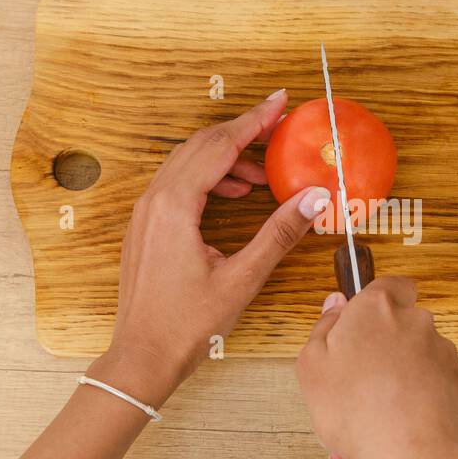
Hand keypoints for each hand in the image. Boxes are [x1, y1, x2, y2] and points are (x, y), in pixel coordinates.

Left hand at [89, 90, 330, 403]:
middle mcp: (155, 201)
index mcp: (175, 206)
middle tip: (279, 127)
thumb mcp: (243, 278)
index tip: (281, 101)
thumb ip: (279, 233)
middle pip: (202, 146)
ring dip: (227, 157)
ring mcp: (146, 213)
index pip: (219, 145)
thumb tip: (314, 199)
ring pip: (188, 163)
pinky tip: (235, 194)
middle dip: (243, 132)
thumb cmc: (186, 325)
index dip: (254, 120)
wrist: (142, 356)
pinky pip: (178, 183)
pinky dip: (210, 177)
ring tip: (265, 174)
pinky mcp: (146, 226)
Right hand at [296, 276, 457, 458]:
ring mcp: (444, 354)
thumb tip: (336, 305)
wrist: (409, 458)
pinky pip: (435, 386)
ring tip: (374, 418)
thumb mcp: (311, 366)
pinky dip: (421, 401)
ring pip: (416, 360)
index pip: (390, 285)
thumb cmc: (355, 411)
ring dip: (399, 380)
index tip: (360, 326)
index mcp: (379, 309)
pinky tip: (400, 428)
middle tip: (357, 386)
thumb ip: (323, 327)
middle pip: (400, 327)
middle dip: (382, 350)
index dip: (375, 303)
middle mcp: (417, 323)